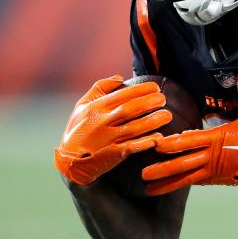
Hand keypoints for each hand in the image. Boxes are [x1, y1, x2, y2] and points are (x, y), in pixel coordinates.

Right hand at [54, 75, 172, 184]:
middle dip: (148, 103)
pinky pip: (131, 148)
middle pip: (128, 110)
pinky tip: (158, 138)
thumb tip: (119, 77)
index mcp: (95, 108)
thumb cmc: (79, 129)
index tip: (156, 87)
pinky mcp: (112, 155)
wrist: (69, 161)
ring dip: (152, 122)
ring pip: (133, 128)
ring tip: (167, 115)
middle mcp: (101, 122)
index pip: (121, 95)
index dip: (140, 90)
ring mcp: (107, 140)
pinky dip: (144, 143)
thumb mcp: (82, 106)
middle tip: (164, 99)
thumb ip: (99, 89)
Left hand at [142, 74, 237, 194]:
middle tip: (143, 174)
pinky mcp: (219, 179)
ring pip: (187, 177)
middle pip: (183, 163)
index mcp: (219, 139)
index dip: (173, 144)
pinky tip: (171, 186)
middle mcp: (214, 157)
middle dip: (162, 169)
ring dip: (168, 182)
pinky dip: (183, 183)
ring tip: (149, 188)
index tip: (156, 145)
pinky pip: (197, 181)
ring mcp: (215, 171)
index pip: (191, 141)